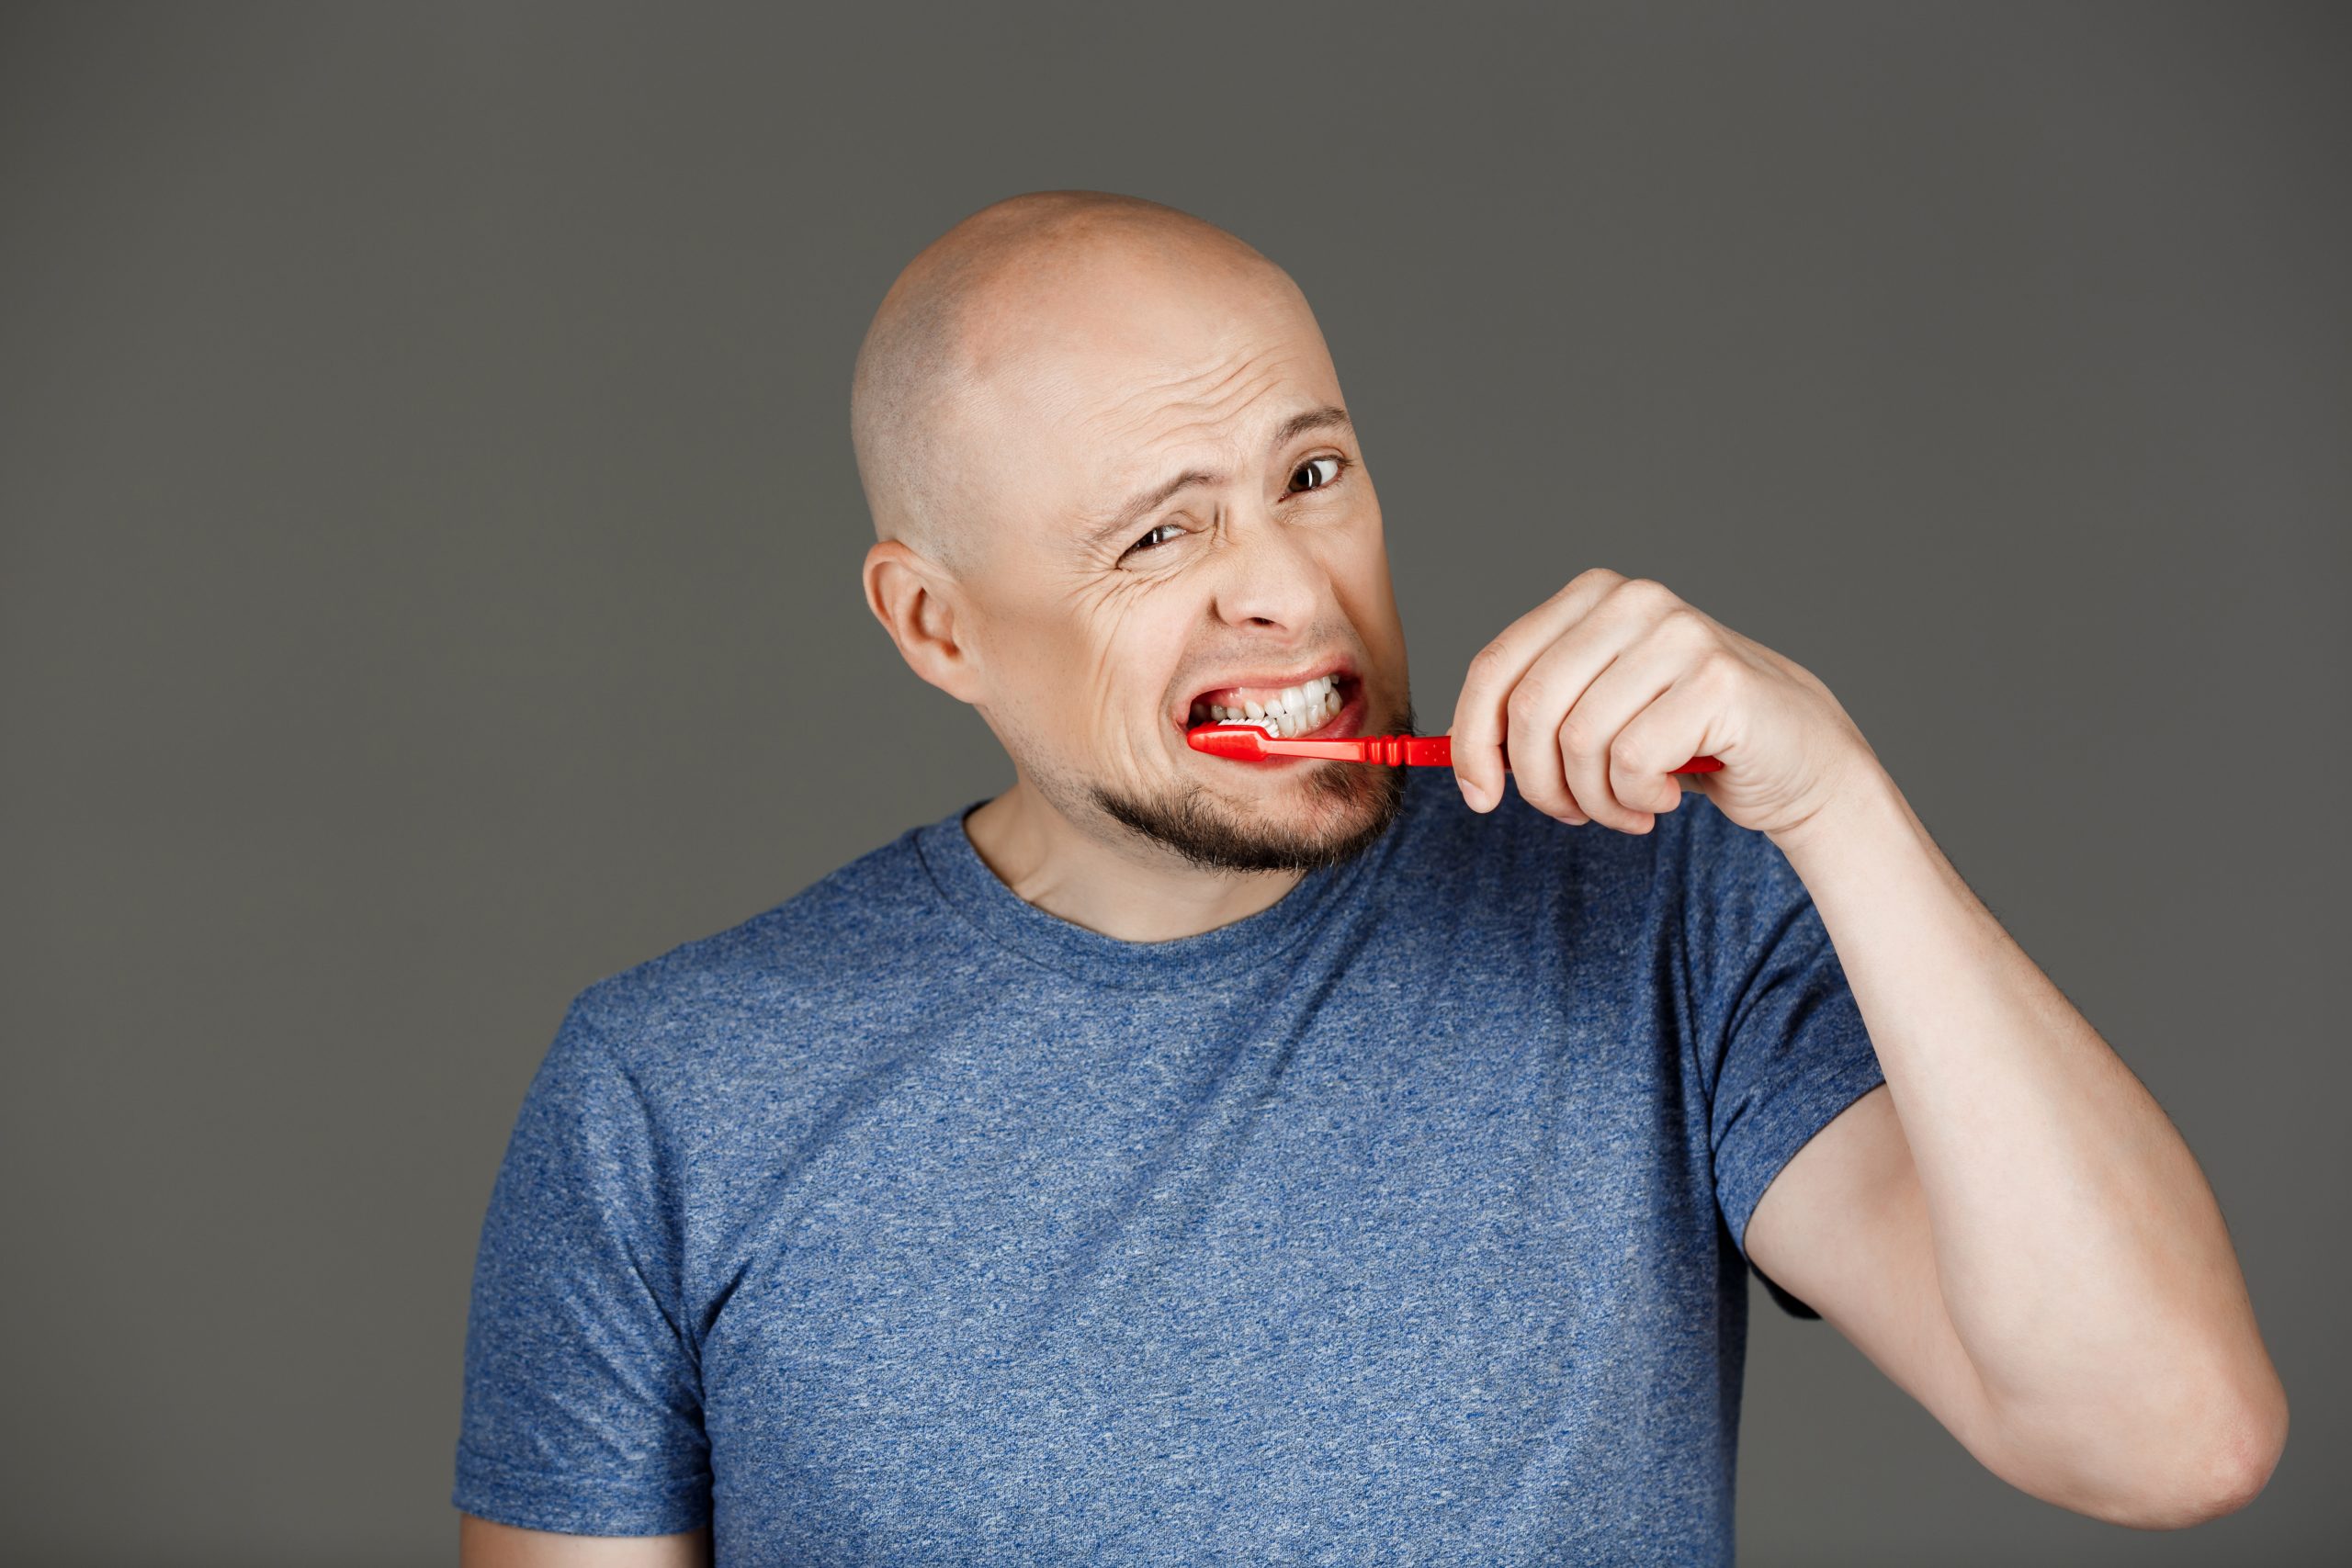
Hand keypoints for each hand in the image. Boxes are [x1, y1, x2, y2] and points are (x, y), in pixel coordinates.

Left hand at [1448, 567, 1880, 840]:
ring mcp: (1678, 635)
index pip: (1495, 666)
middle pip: (1530, 709)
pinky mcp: (1715, 682)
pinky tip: (1665, 798)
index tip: (1480, 795)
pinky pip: (1630, 763)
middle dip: (1538, 783)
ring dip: (1594, 800)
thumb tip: (1447, 743)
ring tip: (1627, 807)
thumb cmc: (1687, 738)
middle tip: (1572, 813)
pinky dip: (1636, 800)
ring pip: (1578, 742)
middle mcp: (1633, 601)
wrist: (1797, 757)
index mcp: (1591, 597)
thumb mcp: (1595, 714)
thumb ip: (1530, 713)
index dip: (1472, 740)